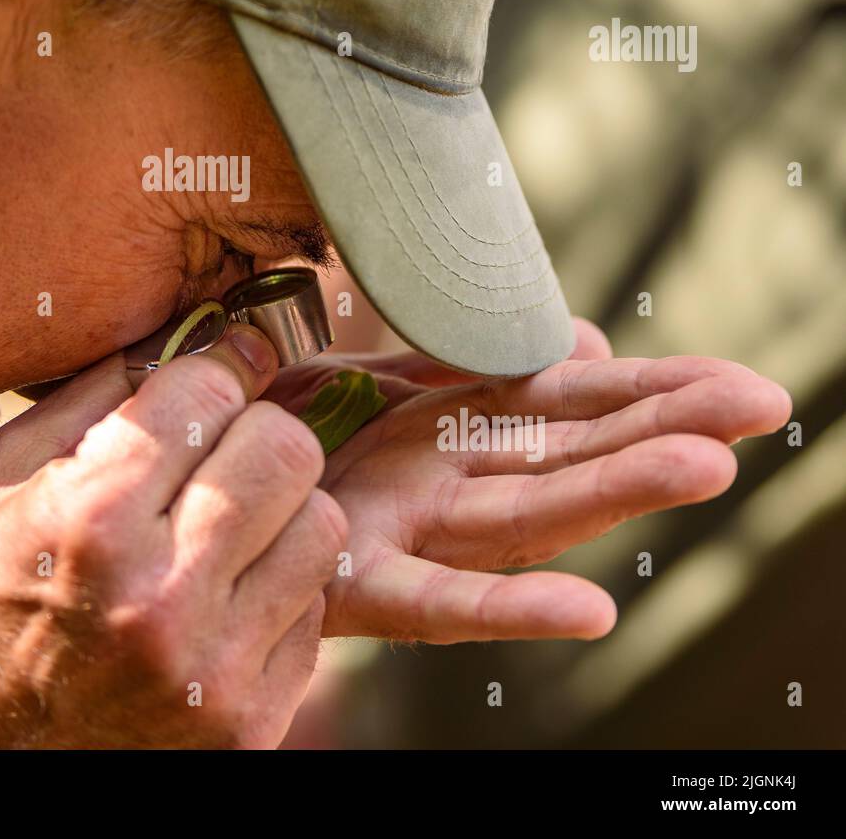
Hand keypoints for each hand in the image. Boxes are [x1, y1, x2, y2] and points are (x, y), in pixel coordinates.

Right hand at [0, 324, 344, 748]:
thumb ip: (88, 401)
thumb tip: (181, 335)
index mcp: (90, 522)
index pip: (208, 393)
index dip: (212, 370)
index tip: (211, 375)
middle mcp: (162, 596)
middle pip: (285, 450)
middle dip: (256, 431)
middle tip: (222, 449)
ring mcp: (215, 668)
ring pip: (323, 525)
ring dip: (282, 509)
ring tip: (227, 523)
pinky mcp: (252, 722)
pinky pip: (315, 608)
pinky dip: (280, 586)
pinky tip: (224, 593)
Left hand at [267, 321, 791, 642]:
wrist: (195, 482)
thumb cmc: (296, 428)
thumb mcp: (384, 378)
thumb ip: (474, 358)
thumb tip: (584, 340)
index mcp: (458, 427)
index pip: (568, 402)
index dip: (651, 391)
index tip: (735, 383)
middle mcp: (452, 481)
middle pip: (569, 453)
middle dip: (661, 428)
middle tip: (757, 405)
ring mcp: (413, 530)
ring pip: (528, 513)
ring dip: (613, 493)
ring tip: (703, 469)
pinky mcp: (362, 579)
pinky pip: (440, 599)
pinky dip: (514, 606)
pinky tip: (591, 612)